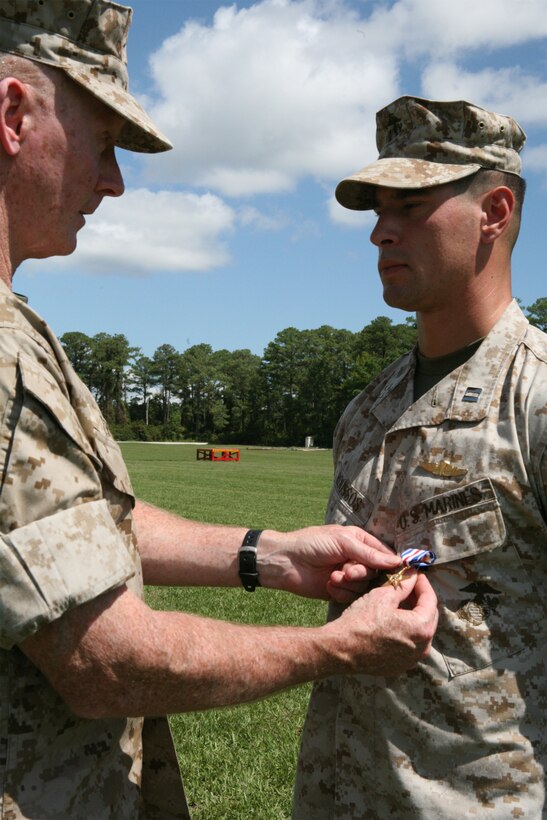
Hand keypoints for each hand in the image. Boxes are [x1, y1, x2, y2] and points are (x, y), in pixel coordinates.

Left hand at [258, 525, 400, 600]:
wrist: (285, 562)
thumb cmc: (312, 543)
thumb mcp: (343, 542)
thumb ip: (369, 553)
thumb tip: (397, 561)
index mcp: (361, 542)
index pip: (385, 555)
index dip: (389, 565)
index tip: (394, 573)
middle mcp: (357, 560)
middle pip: (376, 574)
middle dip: (361, 574)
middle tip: (346, 571)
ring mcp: (349, 577)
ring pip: (365, 588)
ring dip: (349, 584)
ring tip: (332, 577)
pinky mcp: (340, 592)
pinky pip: (352, 598)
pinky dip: (341, 593)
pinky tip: (328, 585)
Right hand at [326, 571, 438, 676]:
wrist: (341, 649)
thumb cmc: (361, 621)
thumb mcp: (382, 596)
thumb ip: (403, 585)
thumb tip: (413, 576)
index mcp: (421, 628)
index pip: (431, 600)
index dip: (423, 584)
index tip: (415, 574)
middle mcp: (423, 647)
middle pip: (429, 617)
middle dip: (420, 599)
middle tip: (408, 586)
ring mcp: (412, 659)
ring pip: (420, 632)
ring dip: (414, 615)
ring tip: (401, 602)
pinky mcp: (401, 666)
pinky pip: (410, 645)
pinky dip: (406, 631)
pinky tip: (394, 621)